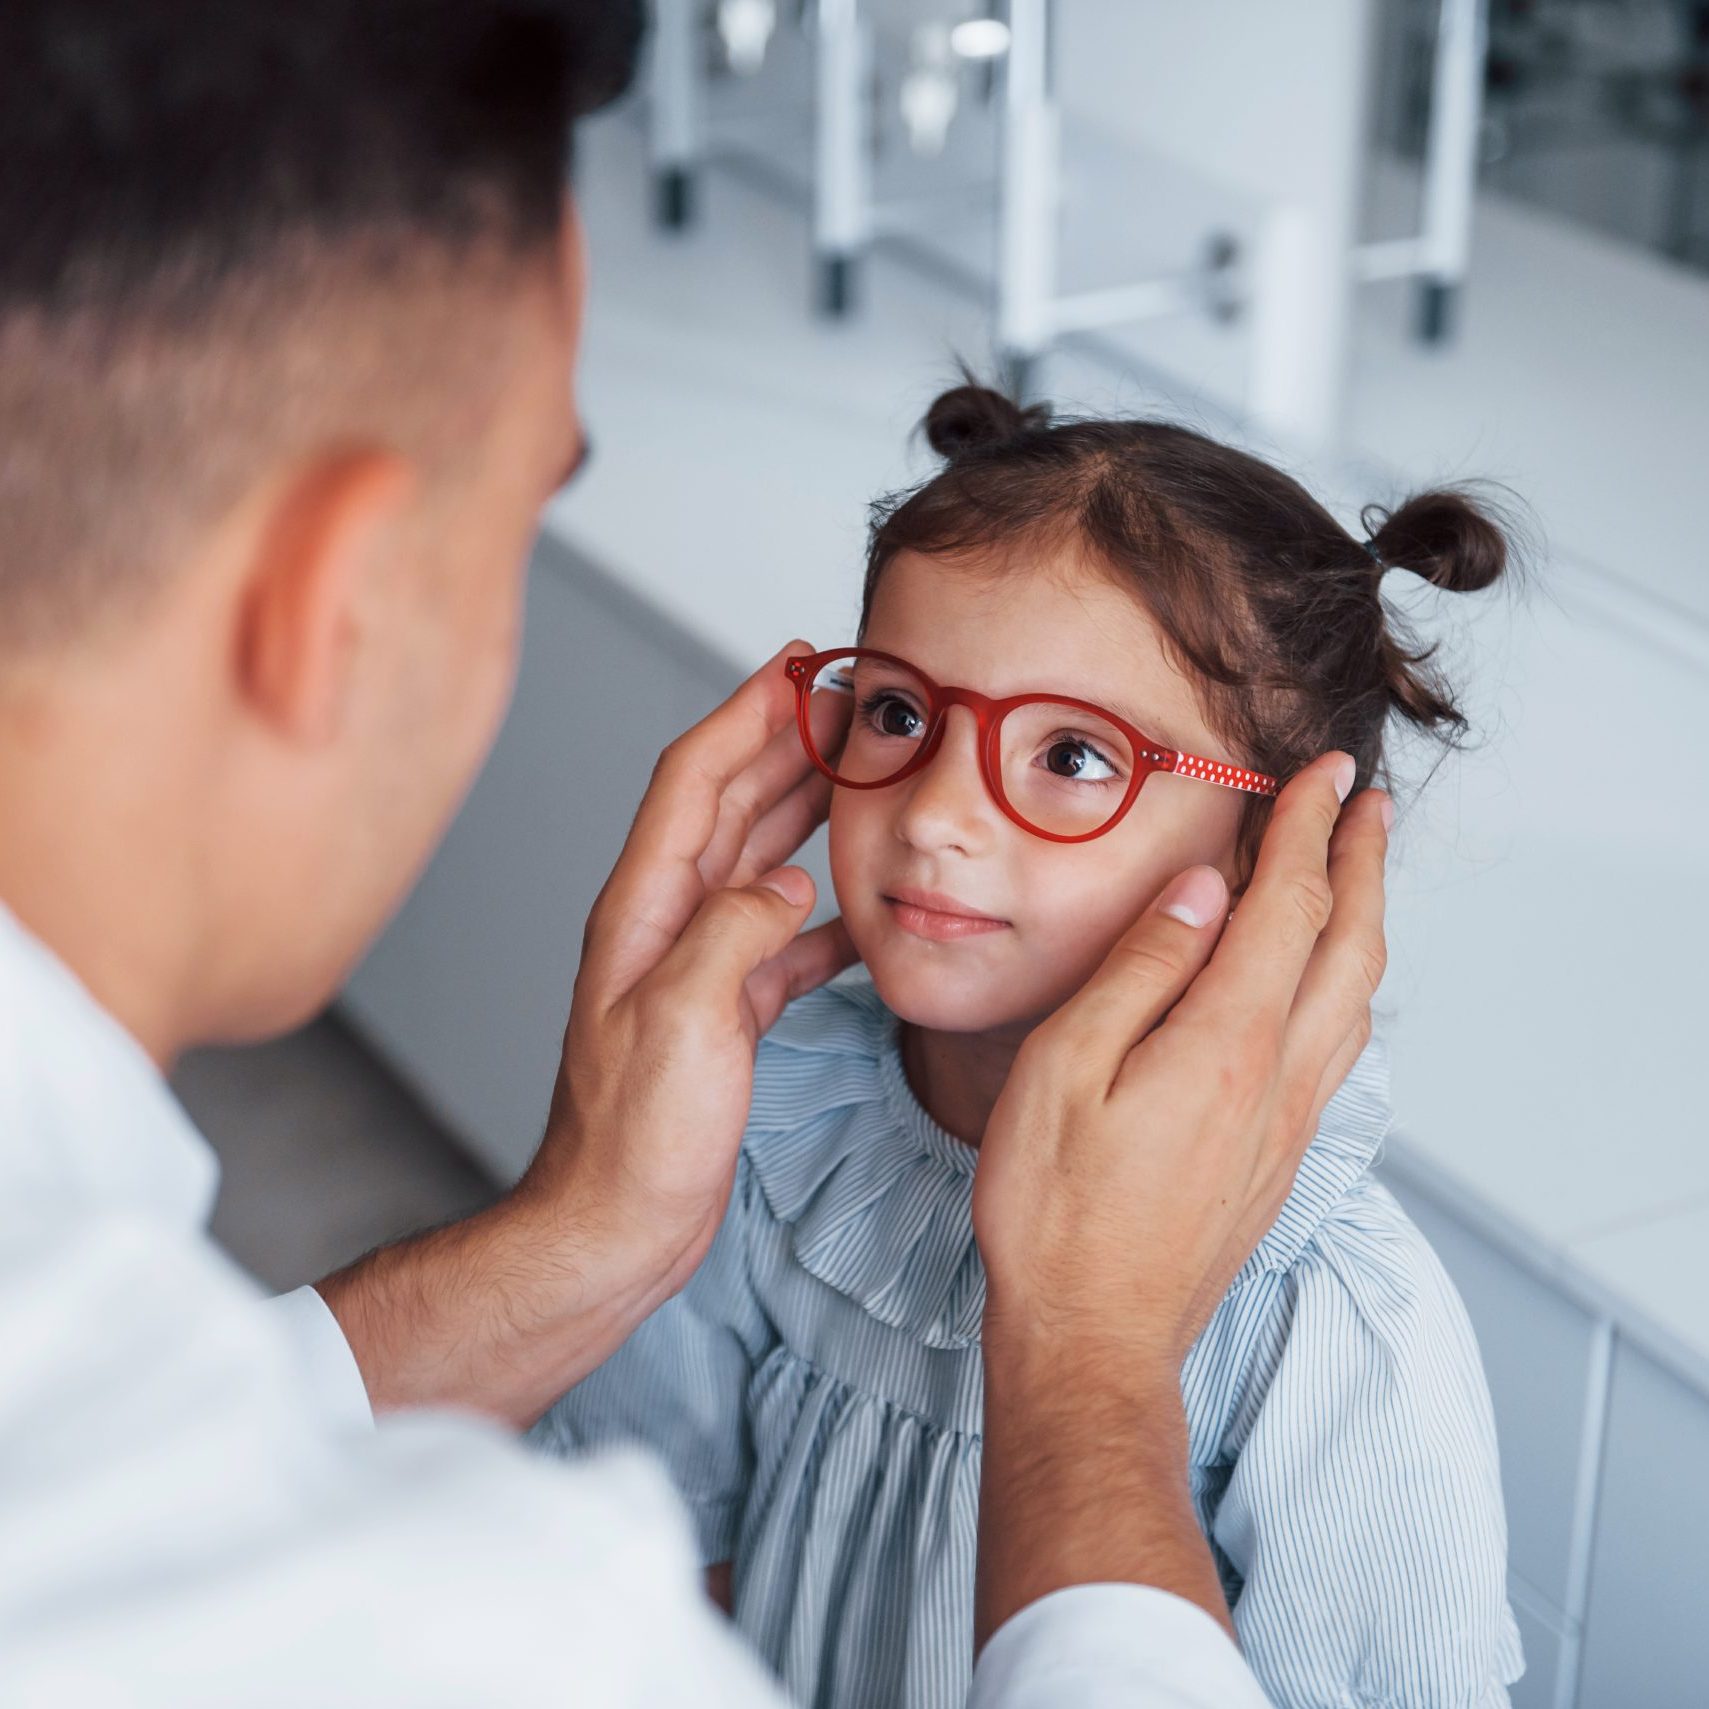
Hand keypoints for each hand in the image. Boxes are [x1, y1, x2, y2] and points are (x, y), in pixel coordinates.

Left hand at [519, 641, 856, 1321]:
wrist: (614, 1227)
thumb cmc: (635, 1138)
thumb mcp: (685, 1021)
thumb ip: (738, 933)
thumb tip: (792, 883)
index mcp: (644, 909)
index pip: (694, 780)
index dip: (744, 713)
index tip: (799, 665)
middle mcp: (665, 923)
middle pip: (730, 805)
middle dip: (786, 744)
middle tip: (850, 704)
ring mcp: (694, 965)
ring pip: (758, 862)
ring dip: (806, 811)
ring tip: (862, 775)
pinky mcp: (724, 1010)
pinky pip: (781, 936)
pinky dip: (823, 908)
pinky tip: (863, 902)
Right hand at [972, 753, 1389, 1642]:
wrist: (1092, 1338)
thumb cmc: (1055, 1211)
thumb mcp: (1063, 1069)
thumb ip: (1138, 971)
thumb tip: (1198, 893)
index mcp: (1224, 1042)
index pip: (1287, 906)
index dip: (1310, 831)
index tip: (1326, 775)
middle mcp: (1277, 1078)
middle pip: (1349, 946)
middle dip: (1364, 862)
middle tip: (1369, 803)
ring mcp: (1286, 1124)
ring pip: (1355, 999)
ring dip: (1366, 921)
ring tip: (1360, 874)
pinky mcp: (1278, 1159)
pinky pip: (1338, 1049)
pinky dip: (1348, 987)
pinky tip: (1330, 987)